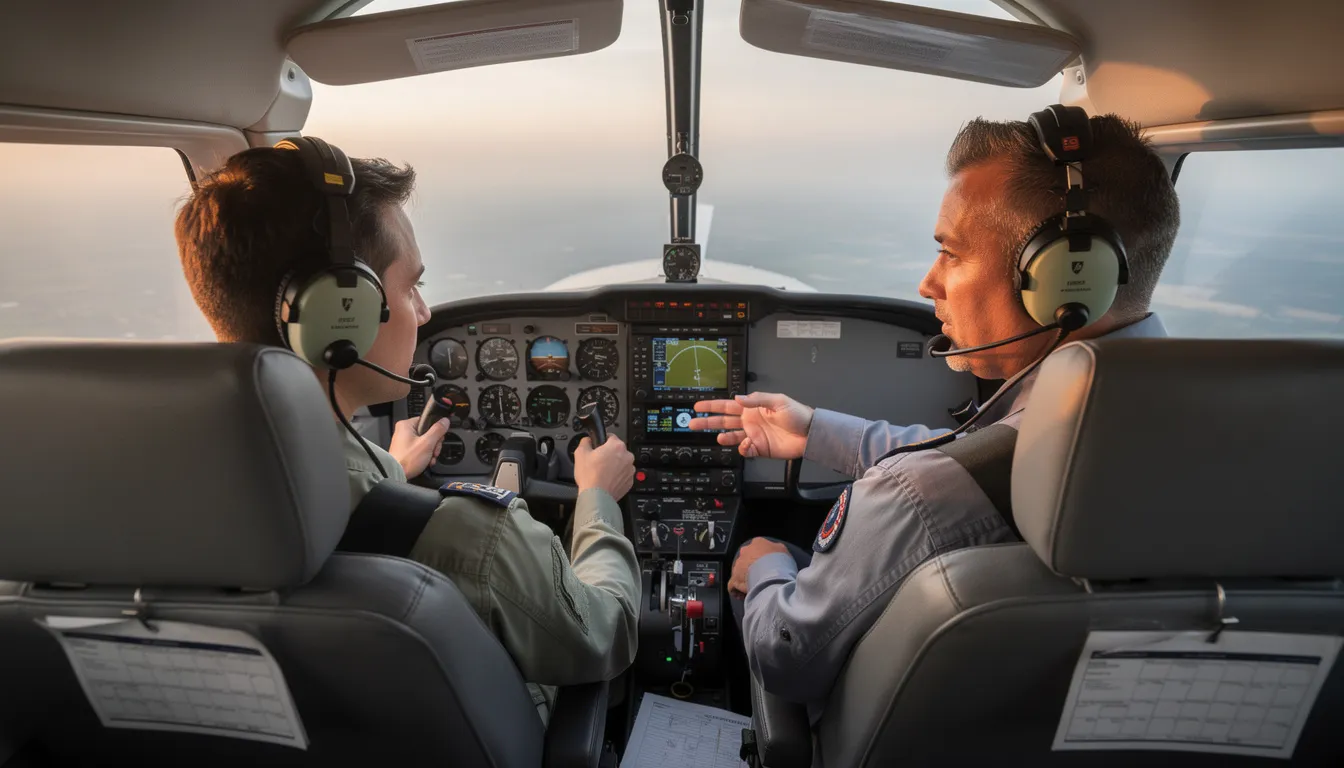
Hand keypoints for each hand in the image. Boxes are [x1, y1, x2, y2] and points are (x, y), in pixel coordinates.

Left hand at [389, 417, 449, 477]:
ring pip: (425, 442)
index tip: (438, 439)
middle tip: (433, 451)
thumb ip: (438, 430)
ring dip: (431, 451)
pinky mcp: (405, 451)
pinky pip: (419, 449)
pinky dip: (425, 456)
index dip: (435, 431)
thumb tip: (444, 421)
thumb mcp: (427, 443)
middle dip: (434, 444)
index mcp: (406, 425)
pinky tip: (426, 461)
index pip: (427, 421)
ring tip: (430, 458)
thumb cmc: (407, 460)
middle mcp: (403, 432)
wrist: (396, 475)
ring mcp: (404, 442)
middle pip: (427, 433)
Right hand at [573, 435, 635, 500]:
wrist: (597, 497)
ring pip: (621, 463)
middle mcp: (627, 456)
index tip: (598, 446)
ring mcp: (630, 470)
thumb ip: (585, 441)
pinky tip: (607, 479)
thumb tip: (587, 440)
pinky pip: (623, 474)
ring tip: (602, 472)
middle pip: (617, 450)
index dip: (602, 441)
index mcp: (617, 446)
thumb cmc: (590, 476)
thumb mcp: (580, 453)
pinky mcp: (630, 481)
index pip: (611, 436)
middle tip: (597, 461)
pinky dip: (617, 476)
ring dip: (614, 465)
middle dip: (608, 454)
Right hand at [688, 392, 814, 459]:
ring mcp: (754, 435)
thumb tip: (738, 398)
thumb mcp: (778, 401)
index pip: (727, 406)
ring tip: (719, 438)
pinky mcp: (760, 449)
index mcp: (752, 408)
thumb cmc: (798, 415)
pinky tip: (746, 445)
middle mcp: (750, 421)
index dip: (712, 406)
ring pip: (731, 437)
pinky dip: (742, 449)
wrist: (810, 434)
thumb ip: (757, 400)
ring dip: (723, 437)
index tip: (698, 406)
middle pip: (723, 421)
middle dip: (708, 422)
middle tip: (693, 424)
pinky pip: (745, 451)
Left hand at [729, 537, 790, 597]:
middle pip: (747, 558)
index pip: (757, 547)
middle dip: (751, 566)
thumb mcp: (783, 551)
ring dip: (745, 578)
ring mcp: (738, 565)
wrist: (771, 574)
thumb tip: (775, 553)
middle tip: (760, 575)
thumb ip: (776, 550)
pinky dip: (737, 590)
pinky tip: (744, 595)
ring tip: (753, 586)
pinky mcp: (734, 578)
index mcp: (757, 543)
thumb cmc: (779, 561)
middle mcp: (745, 551)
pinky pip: (733, 585)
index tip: (766, 564)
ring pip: (739, 571)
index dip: (761, 556)